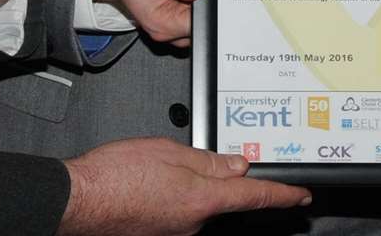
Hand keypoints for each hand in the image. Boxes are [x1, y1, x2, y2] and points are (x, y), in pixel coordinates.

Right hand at [59, 138, 308, 234]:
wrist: (78, 201)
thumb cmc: (116, 177)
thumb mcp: (170, 152)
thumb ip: (208, 160)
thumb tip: (237, 166)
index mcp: (204, 200)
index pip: (256, 198)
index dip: (283, 195)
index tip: (302, 195)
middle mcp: (194, 223)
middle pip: (223, 198)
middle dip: (218, 178)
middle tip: (196, 157)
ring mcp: (176, 231)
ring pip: (197, 202)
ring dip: (189, 184)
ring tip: (157, 165)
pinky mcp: (159, 232)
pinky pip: (178, 209)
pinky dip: (172, 193)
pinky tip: (150, 180)